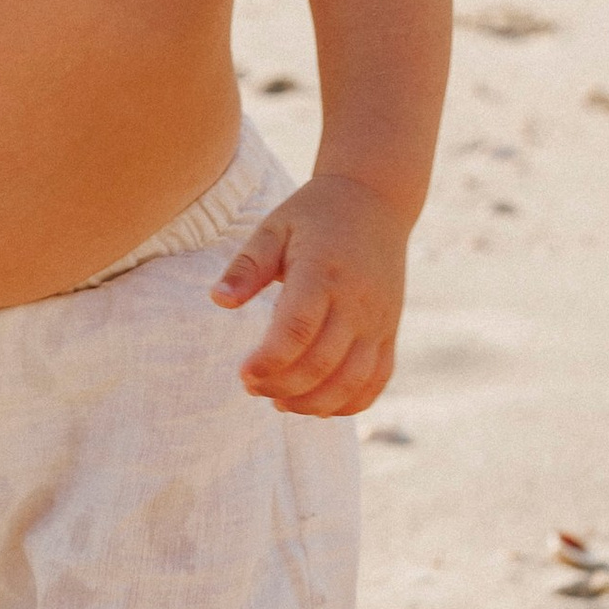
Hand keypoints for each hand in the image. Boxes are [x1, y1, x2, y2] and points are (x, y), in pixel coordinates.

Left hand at [210, 172, 406, 417]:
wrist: (375, 202)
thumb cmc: (314, 216)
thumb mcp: (274, 228)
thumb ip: (246, 266)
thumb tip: (218, 301)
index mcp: (322, 272)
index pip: (297, 330)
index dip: (268, 361)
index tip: (243, 372)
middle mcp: (356, 301)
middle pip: (322, 363)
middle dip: (282, 387)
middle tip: (252, 386)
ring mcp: (378, 320)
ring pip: (352, 381)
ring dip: (314, 404)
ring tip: (280, 402)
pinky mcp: (390, 331)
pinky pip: (377, 380)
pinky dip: (350, 403)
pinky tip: (318, 406)